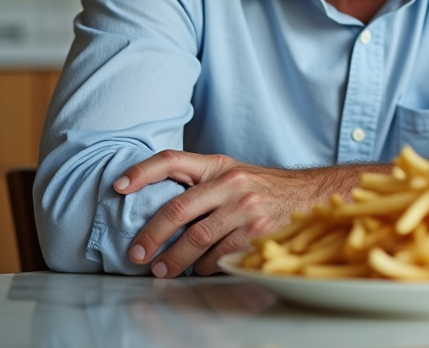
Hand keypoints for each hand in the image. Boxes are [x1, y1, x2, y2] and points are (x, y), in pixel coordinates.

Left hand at [114, 150, 349, 277]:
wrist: (310, 196)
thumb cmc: (264, 189)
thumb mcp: (234, 174)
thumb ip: (202, 183)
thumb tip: (157, 205)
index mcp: (219, 165)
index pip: (173, 160)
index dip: (142, 172)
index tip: (118, 187)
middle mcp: (231, 183)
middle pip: (177, 210)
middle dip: (151, 236)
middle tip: (137, 253)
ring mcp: (244, 208)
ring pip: (196, 239)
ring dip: (175, 260)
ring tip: (163, 269)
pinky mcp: (256, 232)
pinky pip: (218, 256)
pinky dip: (205, 266)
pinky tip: (201, 268)